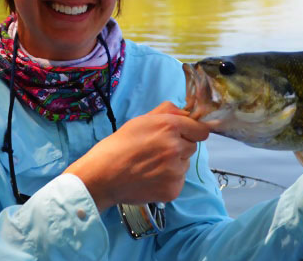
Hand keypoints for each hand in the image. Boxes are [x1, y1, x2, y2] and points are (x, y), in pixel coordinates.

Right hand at [63, 101, 209, 211]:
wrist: (101, 177)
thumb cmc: (118, 146)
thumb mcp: (140, 120)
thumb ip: (167, 112)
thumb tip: (186, 113)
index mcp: (170, 127)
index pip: (201, 130)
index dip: (191, 131)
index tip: (184, 135)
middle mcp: (176, 148)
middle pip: (192, 147)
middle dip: (180, 147)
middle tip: (158, 151)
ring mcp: (176, 171)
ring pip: (185, 164)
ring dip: (174, 164)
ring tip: (151, 166)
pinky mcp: (173, 189)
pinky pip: (178, 181)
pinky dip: (168, 181)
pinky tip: (151, 178)